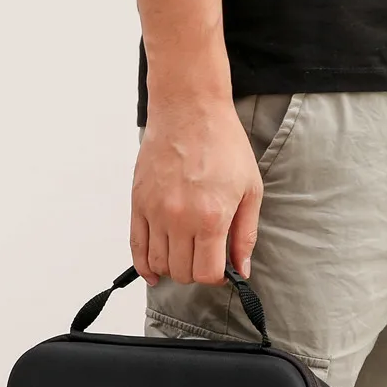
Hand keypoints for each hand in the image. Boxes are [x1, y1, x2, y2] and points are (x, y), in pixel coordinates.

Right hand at [130, 98, 261, 286]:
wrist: (189, 109)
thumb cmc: (223, 144)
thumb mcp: (250, 189)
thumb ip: (245, 234)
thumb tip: (242, 269)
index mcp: (211, 217)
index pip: (207, 273)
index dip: (216, 276)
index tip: (220, 268)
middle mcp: (180, 219)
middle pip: (182, 273)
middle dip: (195, 273)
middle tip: (204, 258)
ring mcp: (155, 212)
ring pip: (159, 264)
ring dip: (172, 268)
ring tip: (184, 255)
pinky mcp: (138, 203)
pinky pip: (136, 247)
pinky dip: (144, 266)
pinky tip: (154, 273)